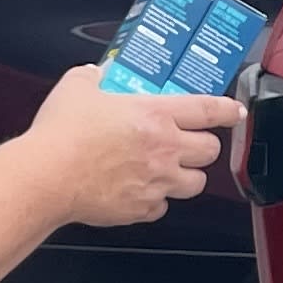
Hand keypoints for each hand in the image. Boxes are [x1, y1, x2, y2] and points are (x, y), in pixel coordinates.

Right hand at [24, 78, 239, 227]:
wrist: (48, 176)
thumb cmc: (62, 134)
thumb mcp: (77, 88)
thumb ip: (93, 78)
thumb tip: (95, 75)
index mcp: (155, 115)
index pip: (207, 110)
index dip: (227, 110)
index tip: (234, 111)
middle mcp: (164, 150)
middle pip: (210, 151)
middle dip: (205, 146)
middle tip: (191, 143)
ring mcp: (157, 181)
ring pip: (195, 184)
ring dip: (187, 176)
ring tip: (170, 170)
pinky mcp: (142, 207)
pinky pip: (162, 207)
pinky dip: (155, 200)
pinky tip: (140, 191)